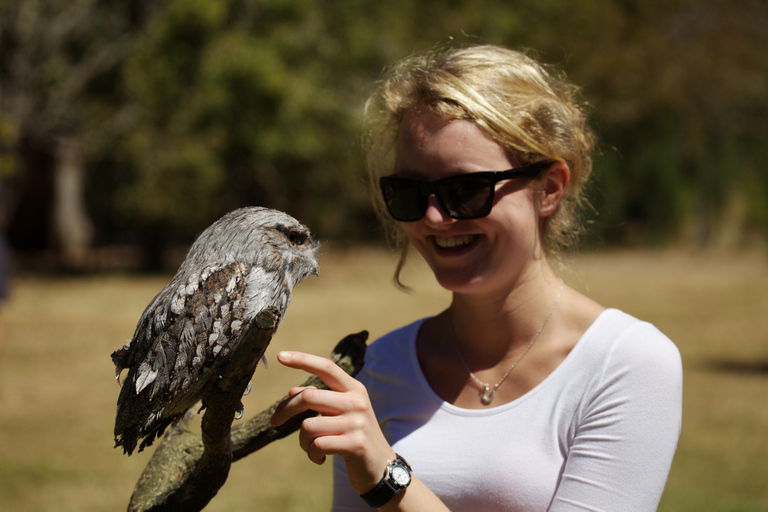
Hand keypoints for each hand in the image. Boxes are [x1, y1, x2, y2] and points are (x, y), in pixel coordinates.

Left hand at [269, 351, 395, 493]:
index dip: (303, 360)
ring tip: (312, 448)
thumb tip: (291, 392)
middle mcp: (357, 401)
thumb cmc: (355, 436)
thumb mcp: (340, 414)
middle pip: (309, 396)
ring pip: (308, 426)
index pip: (327, 367)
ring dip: (302, 441)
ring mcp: (357, 422)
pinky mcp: (355, 444)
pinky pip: (317, 445)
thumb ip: (320, 401)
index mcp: (353, 389)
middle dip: (285, 409)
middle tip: (274, 421)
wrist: (381, 467)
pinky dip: (312, 455)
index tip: (279, 356)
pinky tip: (320, 458)